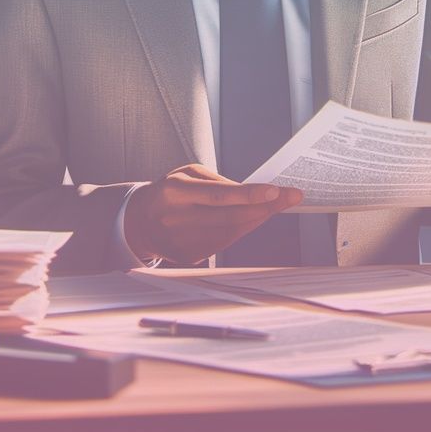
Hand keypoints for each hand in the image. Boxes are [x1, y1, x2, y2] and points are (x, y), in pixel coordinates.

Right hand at [123, 164, 302, 264]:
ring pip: (231, 233)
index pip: (218, 195)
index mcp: (174, 191)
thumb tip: (250, 194)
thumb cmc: (170, 191)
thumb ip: (216, 182)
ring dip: (257, 219)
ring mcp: (181, 242)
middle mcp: (176, 219)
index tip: (276, 191)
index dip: (249, 195)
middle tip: (290, 197)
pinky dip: (241, 231)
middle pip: (230, 217)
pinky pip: (224, 244)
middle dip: (265, 207)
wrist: (140, 222)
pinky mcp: (187, 257)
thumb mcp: (186, 174)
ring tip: (274, 205)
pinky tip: (251, 219)